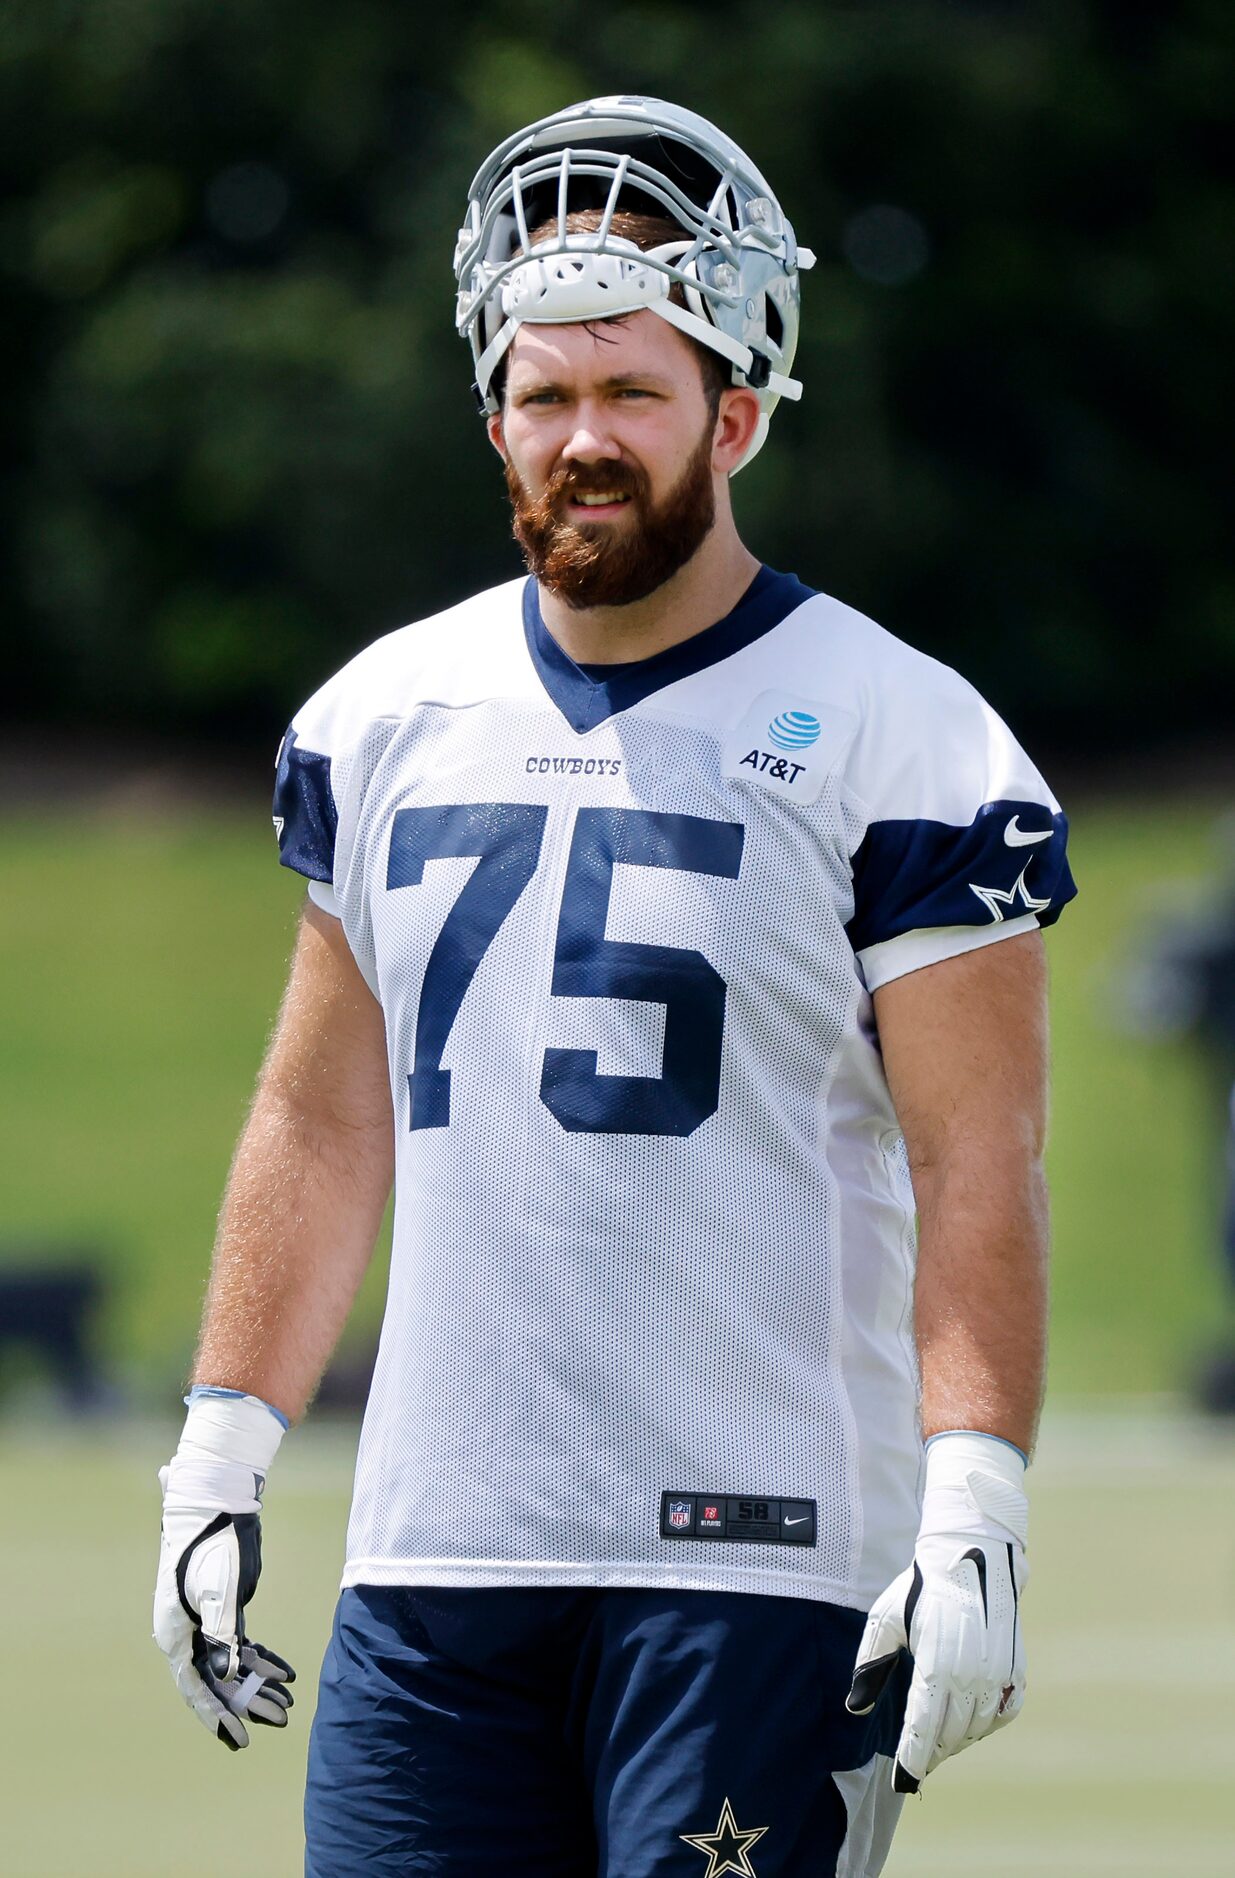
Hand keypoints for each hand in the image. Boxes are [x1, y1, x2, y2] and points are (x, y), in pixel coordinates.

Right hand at [153, 1391, 293, 1749]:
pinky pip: (243, 1645)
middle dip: (246, 1705)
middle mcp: (186, 1632)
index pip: (194, 1685)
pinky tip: (286, 1674)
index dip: (216, 1714)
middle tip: (279, 1723)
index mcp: (175, 1632)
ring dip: (258, 1685)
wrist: (216, 1499)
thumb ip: (222, 1636)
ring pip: (231, 1665)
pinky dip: (262, 1660)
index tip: (238, 1740)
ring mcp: (204, 1621)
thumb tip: (225, 1677)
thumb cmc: (213, 1543)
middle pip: (215, 1680)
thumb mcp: (218, 1592)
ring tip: (288, 1706)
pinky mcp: (224, 1609)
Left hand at [846, 1432, 1027, 1791]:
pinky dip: (986, 1724)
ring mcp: (999, 1674)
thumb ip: (870, 1666)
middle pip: (950, 1735)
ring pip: (977, 1729)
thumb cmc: (922, 1587)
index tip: (903, 1779)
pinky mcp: (1016, 1670)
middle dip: (931, 1752)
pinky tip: (969, 1721)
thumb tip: (855, 1707)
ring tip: (937, 1742)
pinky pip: (1003, 1713)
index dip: (913, 1759)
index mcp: (939, 1664)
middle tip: (915, 1759)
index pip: (924, 1728)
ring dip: (956, 1740)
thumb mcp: (886, 1619)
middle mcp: (973, 1675)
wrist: (972, 1554)